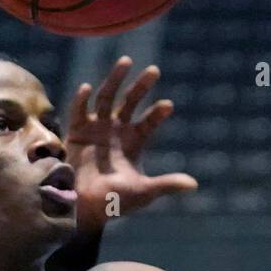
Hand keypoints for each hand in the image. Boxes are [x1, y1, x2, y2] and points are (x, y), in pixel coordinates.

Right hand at [64, 57, 197, 231]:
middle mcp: (116, 130)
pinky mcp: (76, 132)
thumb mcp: (143, 193)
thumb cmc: (114, 202)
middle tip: (154, 70)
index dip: (158, 113)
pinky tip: (87, 88)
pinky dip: (81, 100)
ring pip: (106, 97)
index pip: (149, 122)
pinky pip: (78, 111)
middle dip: (141, 86)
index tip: (168, 106)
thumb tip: (194, 185)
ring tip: (126, 61)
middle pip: (130, 102)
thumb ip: (166, 185)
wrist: (83, 209)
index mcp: (134, 142)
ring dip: (115, 79)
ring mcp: (96, 128)